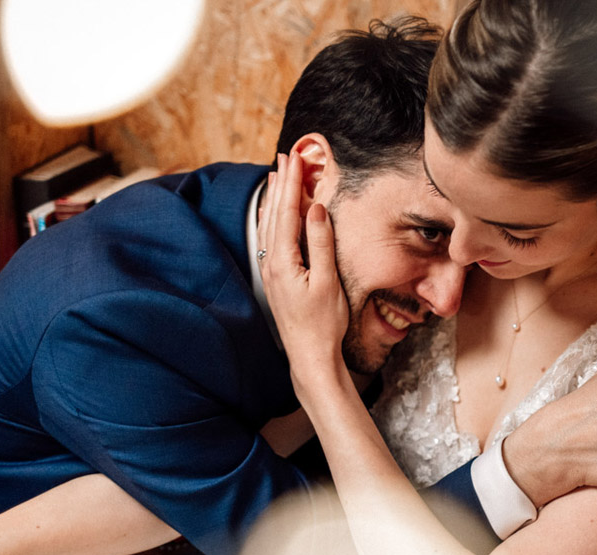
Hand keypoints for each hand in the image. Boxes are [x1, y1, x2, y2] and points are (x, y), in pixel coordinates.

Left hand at [258, 151, 347, 377]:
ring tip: (277, 176)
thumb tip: (316, 209)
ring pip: (269, 224)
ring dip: (274, 198)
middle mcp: (271, 262)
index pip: (287, 211)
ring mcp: (270, 271)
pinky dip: (272, 218)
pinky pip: (270, 238)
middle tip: (286, 156)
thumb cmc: (324, 323)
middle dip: (280, 183)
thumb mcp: (328, 281)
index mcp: (284, 260)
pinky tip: (273, 214)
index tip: (295, 158)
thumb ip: (321, 242)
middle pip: (274, 213)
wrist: (310, 355)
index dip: (291, 183)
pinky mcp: (275, 279)